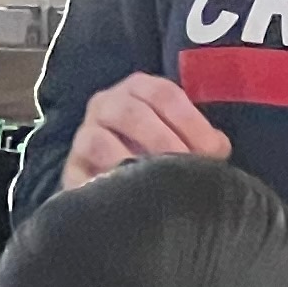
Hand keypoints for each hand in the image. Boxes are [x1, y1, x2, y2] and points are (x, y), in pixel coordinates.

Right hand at [61, 72, 232, 186]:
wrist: (116, 182)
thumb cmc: (157, 154)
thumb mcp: (182, 138)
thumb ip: (203, 140)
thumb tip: (217, 151)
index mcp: (138, 89)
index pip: (164, 94)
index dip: (190, 122)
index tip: (211, 152)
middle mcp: (106, 103)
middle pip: (132, 113)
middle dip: (164, 142)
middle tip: (187, 170)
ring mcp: (84, 135)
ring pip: (99, 140)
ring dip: (132, 162)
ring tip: (158, 184)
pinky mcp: (70, 169)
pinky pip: (80, 174)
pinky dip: (104, 184)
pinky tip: (128, 197)